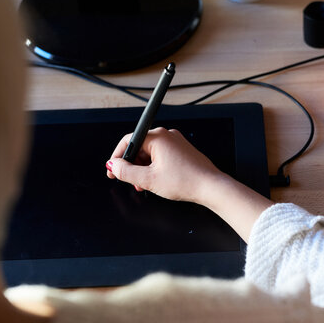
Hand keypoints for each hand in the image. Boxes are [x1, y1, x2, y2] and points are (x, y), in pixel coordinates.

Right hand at [106, 127, 272, 241]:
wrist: (210, 186)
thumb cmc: (186, 181)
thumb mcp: (149, 179)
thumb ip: (126, 172)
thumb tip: (114, 166)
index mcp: (158, 137)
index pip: (129, 141)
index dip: (117, 157)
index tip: (112, 169)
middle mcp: (167, 135)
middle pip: (139, 147)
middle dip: (131, 165)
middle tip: (127, 180)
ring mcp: (175, 142)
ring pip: (150, 153)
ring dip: (143, 169)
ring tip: (143, 185)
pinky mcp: (181, 150)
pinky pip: (161, 156)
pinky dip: (154, 167)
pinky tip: (155, 181)